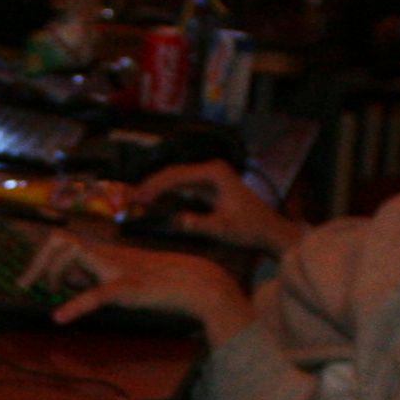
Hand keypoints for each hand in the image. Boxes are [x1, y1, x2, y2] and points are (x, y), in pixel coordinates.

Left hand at [32, 230, 255, 337]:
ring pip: (74, 253)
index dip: (41, 257)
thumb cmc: (158, 281)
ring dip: (54, 273)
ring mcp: (116, 267)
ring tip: (52, 294)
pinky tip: (60, 318)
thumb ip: (91, 276)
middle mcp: (105, 252)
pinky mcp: (128, 287)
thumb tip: (65, 279)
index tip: (29, 280)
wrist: (194, 282)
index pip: (61, 240)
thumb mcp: (116, 278)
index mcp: (102, 250)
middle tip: (28, 285)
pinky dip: (76, 305)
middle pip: (60, 238)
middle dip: (39, 261)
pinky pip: (97, 293)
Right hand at [128, 160, 302, 258]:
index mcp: (214, 173)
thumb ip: (197, 223)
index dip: (155, 186)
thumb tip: (174, 220)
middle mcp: (210, 169)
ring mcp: (209, 176)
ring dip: (157, 189)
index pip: (177, 175)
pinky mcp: (208, 186)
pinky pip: (182, 186)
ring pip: (176, 179)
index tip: (138, 197)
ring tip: (137, 199)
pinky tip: (153, 201)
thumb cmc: (249, 228)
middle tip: (131, 197)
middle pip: (173, 174)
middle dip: (151, 185)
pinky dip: (167, 193)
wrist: (269, 230)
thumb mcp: (222, 228)